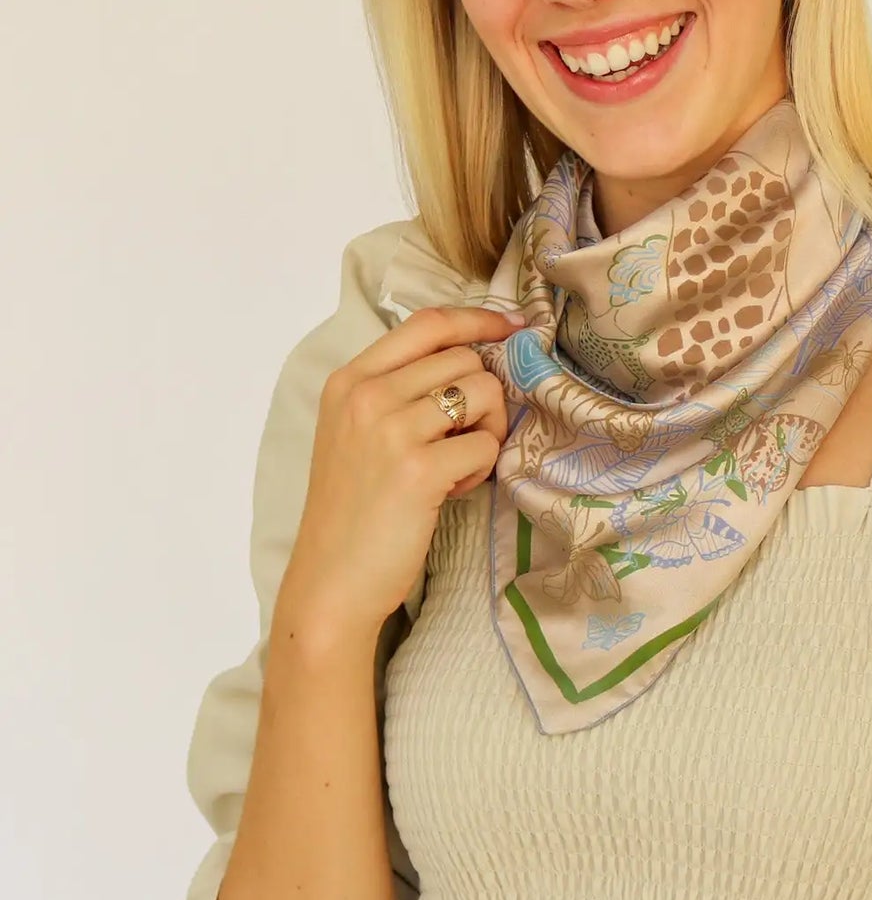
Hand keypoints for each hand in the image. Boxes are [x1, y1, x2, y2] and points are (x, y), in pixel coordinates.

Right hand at [277, 305, 517, 647]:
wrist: (332, 580)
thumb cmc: (352, 510)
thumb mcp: (356, 432)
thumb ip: (399, 390)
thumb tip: (472, 359)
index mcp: (349, 380)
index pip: (427, 323)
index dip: (477, 319)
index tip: (511, 326)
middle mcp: (366, 395)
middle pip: (465, 359)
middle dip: (482, 400)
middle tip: (459, 444)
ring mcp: (390, 430)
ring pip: (484, 394)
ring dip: (485, 432)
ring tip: (453, 468)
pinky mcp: (419, 469)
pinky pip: (486, 444)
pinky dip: (481, 468)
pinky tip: (451, 491)